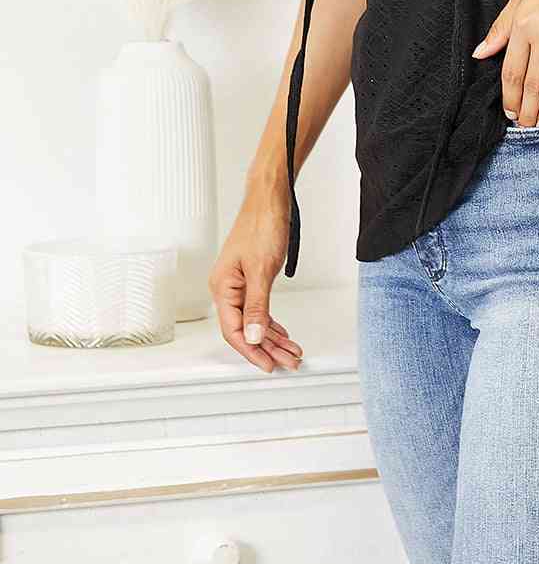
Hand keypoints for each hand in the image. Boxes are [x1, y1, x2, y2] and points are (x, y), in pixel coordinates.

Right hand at [209, 198, 304, 373]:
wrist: (269, 198)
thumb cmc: (262, 224)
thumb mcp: (261, 270)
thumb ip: (256, 307)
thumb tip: (252, 337)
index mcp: (222, 287)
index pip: (233, 330)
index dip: (251, 350)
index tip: (269, 364)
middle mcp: (227, 287)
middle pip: (245, 329)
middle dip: (268, 347)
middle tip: (288, 361)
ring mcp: (239, 282)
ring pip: (253, 320)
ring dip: (273, 337)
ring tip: (291, 351)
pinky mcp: (251, 277)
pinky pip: (258, 308)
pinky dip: (271, 322)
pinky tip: (281, 332)